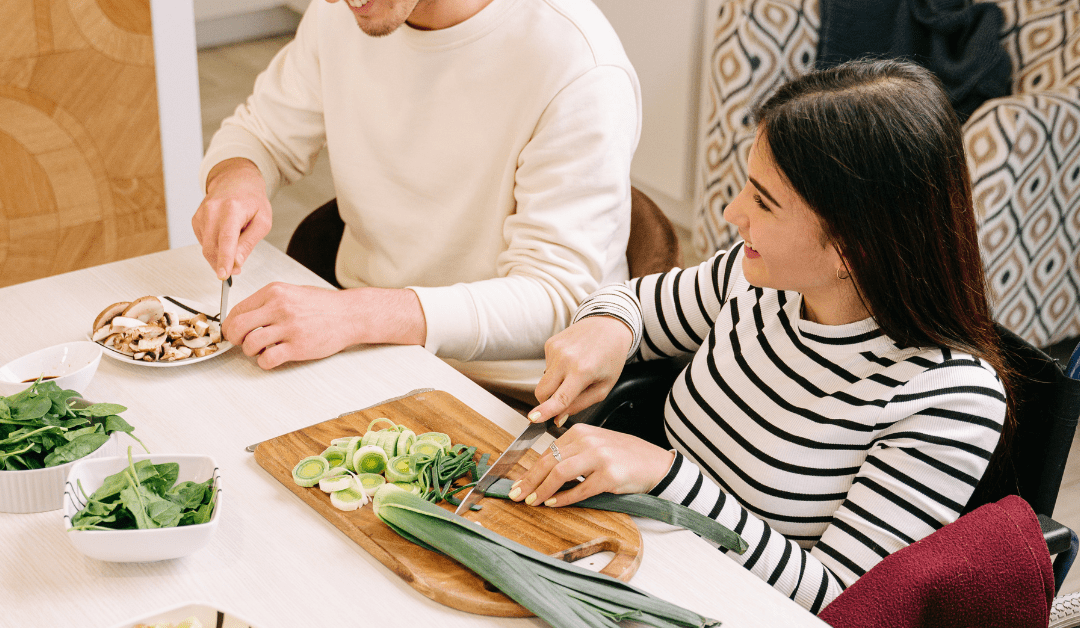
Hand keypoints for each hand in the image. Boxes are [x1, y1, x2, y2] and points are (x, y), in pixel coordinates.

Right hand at [192, 158, 272, 278]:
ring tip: (235, 249)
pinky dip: (214, 247)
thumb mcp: (262, 221)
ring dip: (219, 256)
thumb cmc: (252, 200)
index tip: (224, 274)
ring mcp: (201, 214)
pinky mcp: (196, 220)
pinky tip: (225, 239)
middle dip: (222, 263)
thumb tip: (237, 262)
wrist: (236, 180)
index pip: (226, 239)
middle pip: (212, 247)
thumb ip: (249, 242)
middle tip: (236, 270)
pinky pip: (203, 242)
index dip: (224, 259)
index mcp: (232, 208)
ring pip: (206, 247)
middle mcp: (212, 210)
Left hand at [222, 284, 426, 368]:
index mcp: (275, 292)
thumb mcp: (292, 292)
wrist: (350, 315)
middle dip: (234, 338)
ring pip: (249, 344)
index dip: (230, 324)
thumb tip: (243, 317)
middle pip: (237, 326)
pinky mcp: (297, 347)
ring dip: (250, 351)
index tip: (233, 331)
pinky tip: (272, 357)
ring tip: (262, 349)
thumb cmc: (323, 306)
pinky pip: (267, 359)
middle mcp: (279, 307)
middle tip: (241, 342)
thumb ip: (268, 302)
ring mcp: (289, 327)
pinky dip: (264, 362)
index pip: (237, 309)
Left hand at [508, 424, 674, 506]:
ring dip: (543, 490)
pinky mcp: (609, 475)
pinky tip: (554, 503)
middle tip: (518, 495)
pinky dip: (564, 498)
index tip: (520, 484)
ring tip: (533, 501)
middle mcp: (588, 441)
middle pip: (549, 461)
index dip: (530, 470)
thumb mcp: (596, 446)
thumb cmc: (625, 456)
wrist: (655, 463)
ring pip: (560, 473)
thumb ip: (572, 454)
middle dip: (530, 481)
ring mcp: (599, 457)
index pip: (547, 452)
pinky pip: (580, 489)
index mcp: (581, 431)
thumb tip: (543, 473)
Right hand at [529, 316, 632, 424]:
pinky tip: (571, 360)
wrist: (608, 325)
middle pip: (542, 391)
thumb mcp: (603, 387)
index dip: (545, 410)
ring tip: (576, 370)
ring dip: (556, 382)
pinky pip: (547, 366)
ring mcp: (555, 349)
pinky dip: (557, 368)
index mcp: (582, 371)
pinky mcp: (550, 343)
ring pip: (544, 380)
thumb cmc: (610, 357)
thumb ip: (580, 404)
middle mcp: (565, 359)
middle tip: (562, 399)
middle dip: (546, 401)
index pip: (560, 397)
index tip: (533, 419)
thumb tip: (558, 418)